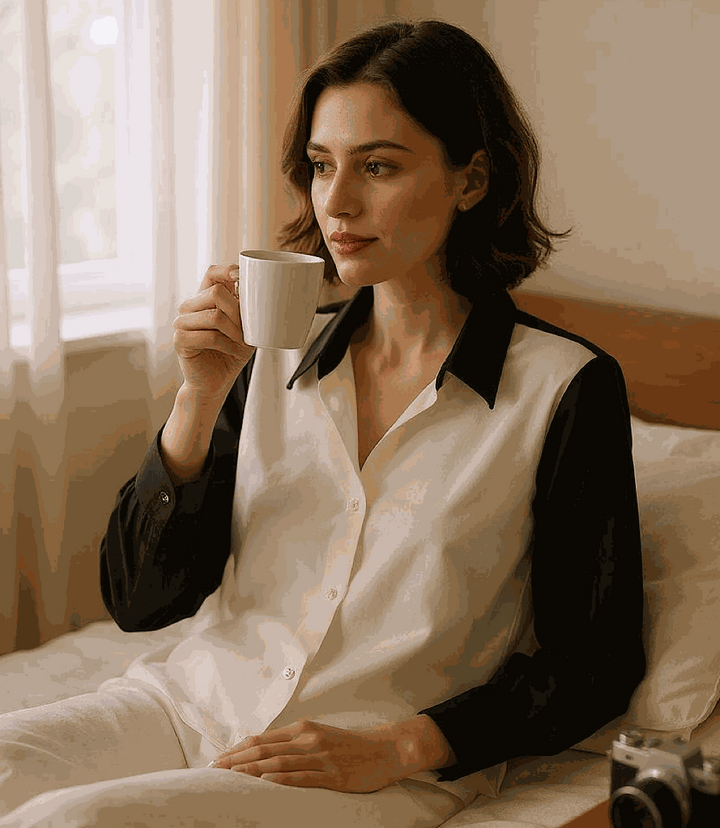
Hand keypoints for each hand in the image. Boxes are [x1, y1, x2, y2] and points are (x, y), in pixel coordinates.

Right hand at [173, 263, 254, 400]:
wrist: (215, 382)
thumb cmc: (231, 353)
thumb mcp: (246, 328)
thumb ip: (248, 309)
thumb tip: (261, 291)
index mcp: (205, 299)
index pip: (213, 273)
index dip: (228, 271)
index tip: (245, 281)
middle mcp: (190, 307)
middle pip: (216, 292)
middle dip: (238, 311)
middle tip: (246, 329)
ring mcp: (182, 322)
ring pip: (214, 315)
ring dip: (234, 330)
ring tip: (240, 341)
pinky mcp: (180, 340)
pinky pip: (208, 335)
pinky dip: (226, 345)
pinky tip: (232, 350)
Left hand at [208, 717, 452, 791]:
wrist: (386, 749)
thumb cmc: (351, 745)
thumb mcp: (320, 736)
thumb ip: (295, 742)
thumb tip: (266, 751)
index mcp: (304, 728)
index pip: (262, 738)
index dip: (238, 749)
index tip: (218, 759)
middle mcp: (308, 739)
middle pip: (263, 749)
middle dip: (235, 759)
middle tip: (213, 769)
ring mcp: (320, 756)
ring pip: (277, 763)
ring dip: (249, 770)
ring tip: (228, 778)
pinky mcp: (332, 774)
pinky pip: (299, 778)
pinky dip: (278, 781)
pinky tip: (262, 785)